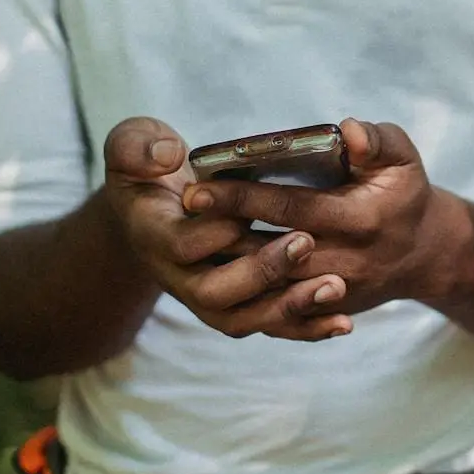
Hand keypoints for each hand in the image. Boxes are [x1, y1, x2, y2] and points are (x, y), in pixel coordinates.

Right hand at [101, 117, 355, 341]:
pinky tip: (342, 322)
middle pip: (215, 294)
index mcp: (154, 235)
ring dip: (290, 308)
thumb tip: (167, 156)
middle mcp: (178, 276)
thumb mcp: (131, 145)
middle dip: (261, 271)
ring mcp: (207, 296)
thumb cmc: (147, 169)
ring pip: (245, 319)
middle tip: (305, 242)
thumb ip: (137, 147)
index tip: (247, 212)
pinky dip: (306, 327)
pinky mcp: (236, 304)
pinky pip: (268, 326)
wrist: (150, 208)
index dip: (214, 233)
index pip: (182, 246)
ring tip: (334, 287)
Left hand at [179, 119, 472, 318]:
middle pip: (270, 251)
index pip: (291, 210)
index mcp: (362, 219)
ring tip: (187, 237)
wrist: (425, 253)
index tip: (200, 186)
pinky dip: (245, 293)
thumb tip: (348, 131)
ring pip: (268, 286)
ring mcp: (335, 293)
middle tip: (183, 209)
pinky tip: (213, 269)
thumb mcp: (402, 158)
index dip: (243, 199)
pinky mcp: (326, 311)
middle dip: (222, 232)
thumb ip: (377, 140)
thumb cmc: (404, 194)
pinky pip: (278, 310)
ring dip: (227, 263)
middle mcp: (347, 262)